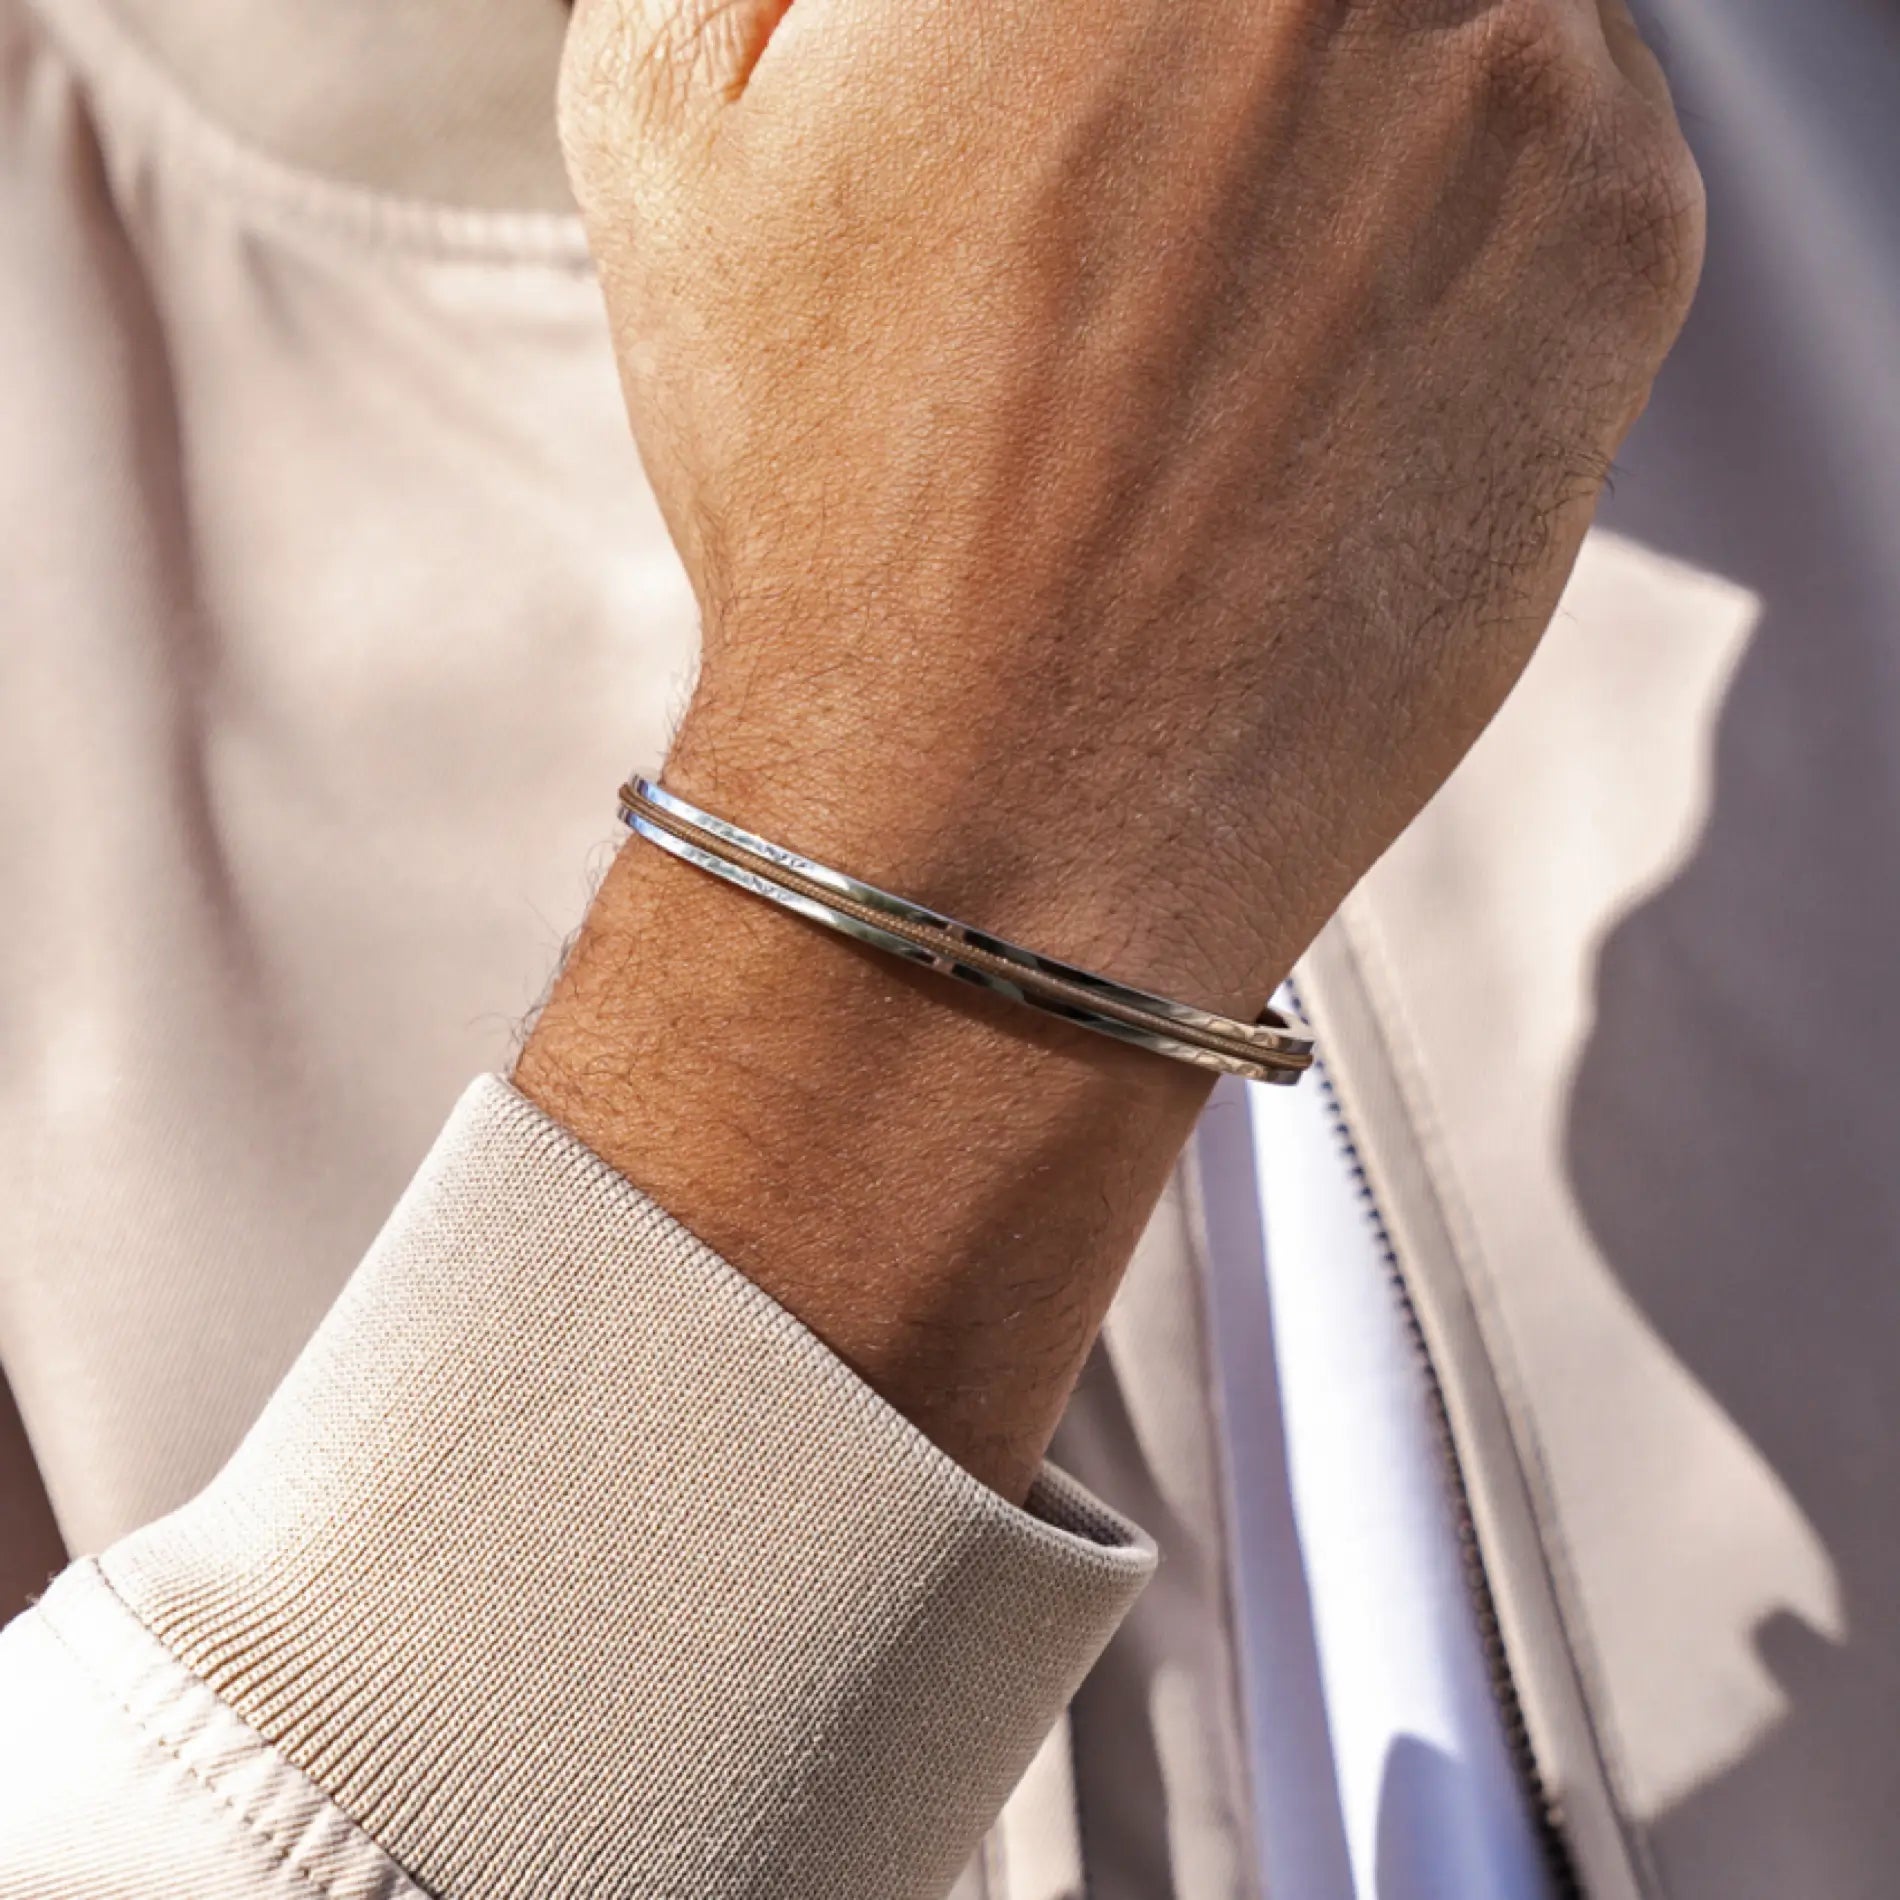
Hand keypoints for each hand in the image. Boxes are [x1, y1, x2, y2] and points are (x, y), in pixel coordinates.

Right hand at [559, 0, 1702, 1010]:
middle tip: (1136, 185)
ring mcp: (1517, 67)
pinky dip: (1456, 188)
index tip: (1070, 88)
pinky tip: (1315, 350)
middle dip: (1210, 50)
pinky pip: (1569, 113)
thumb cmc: (837, 515)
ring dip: (1349, 76)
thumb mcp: (672, 127)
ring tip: (1212, 280)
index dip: (1076, 24)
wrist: (1002, 813)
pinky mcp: (1624, 241)